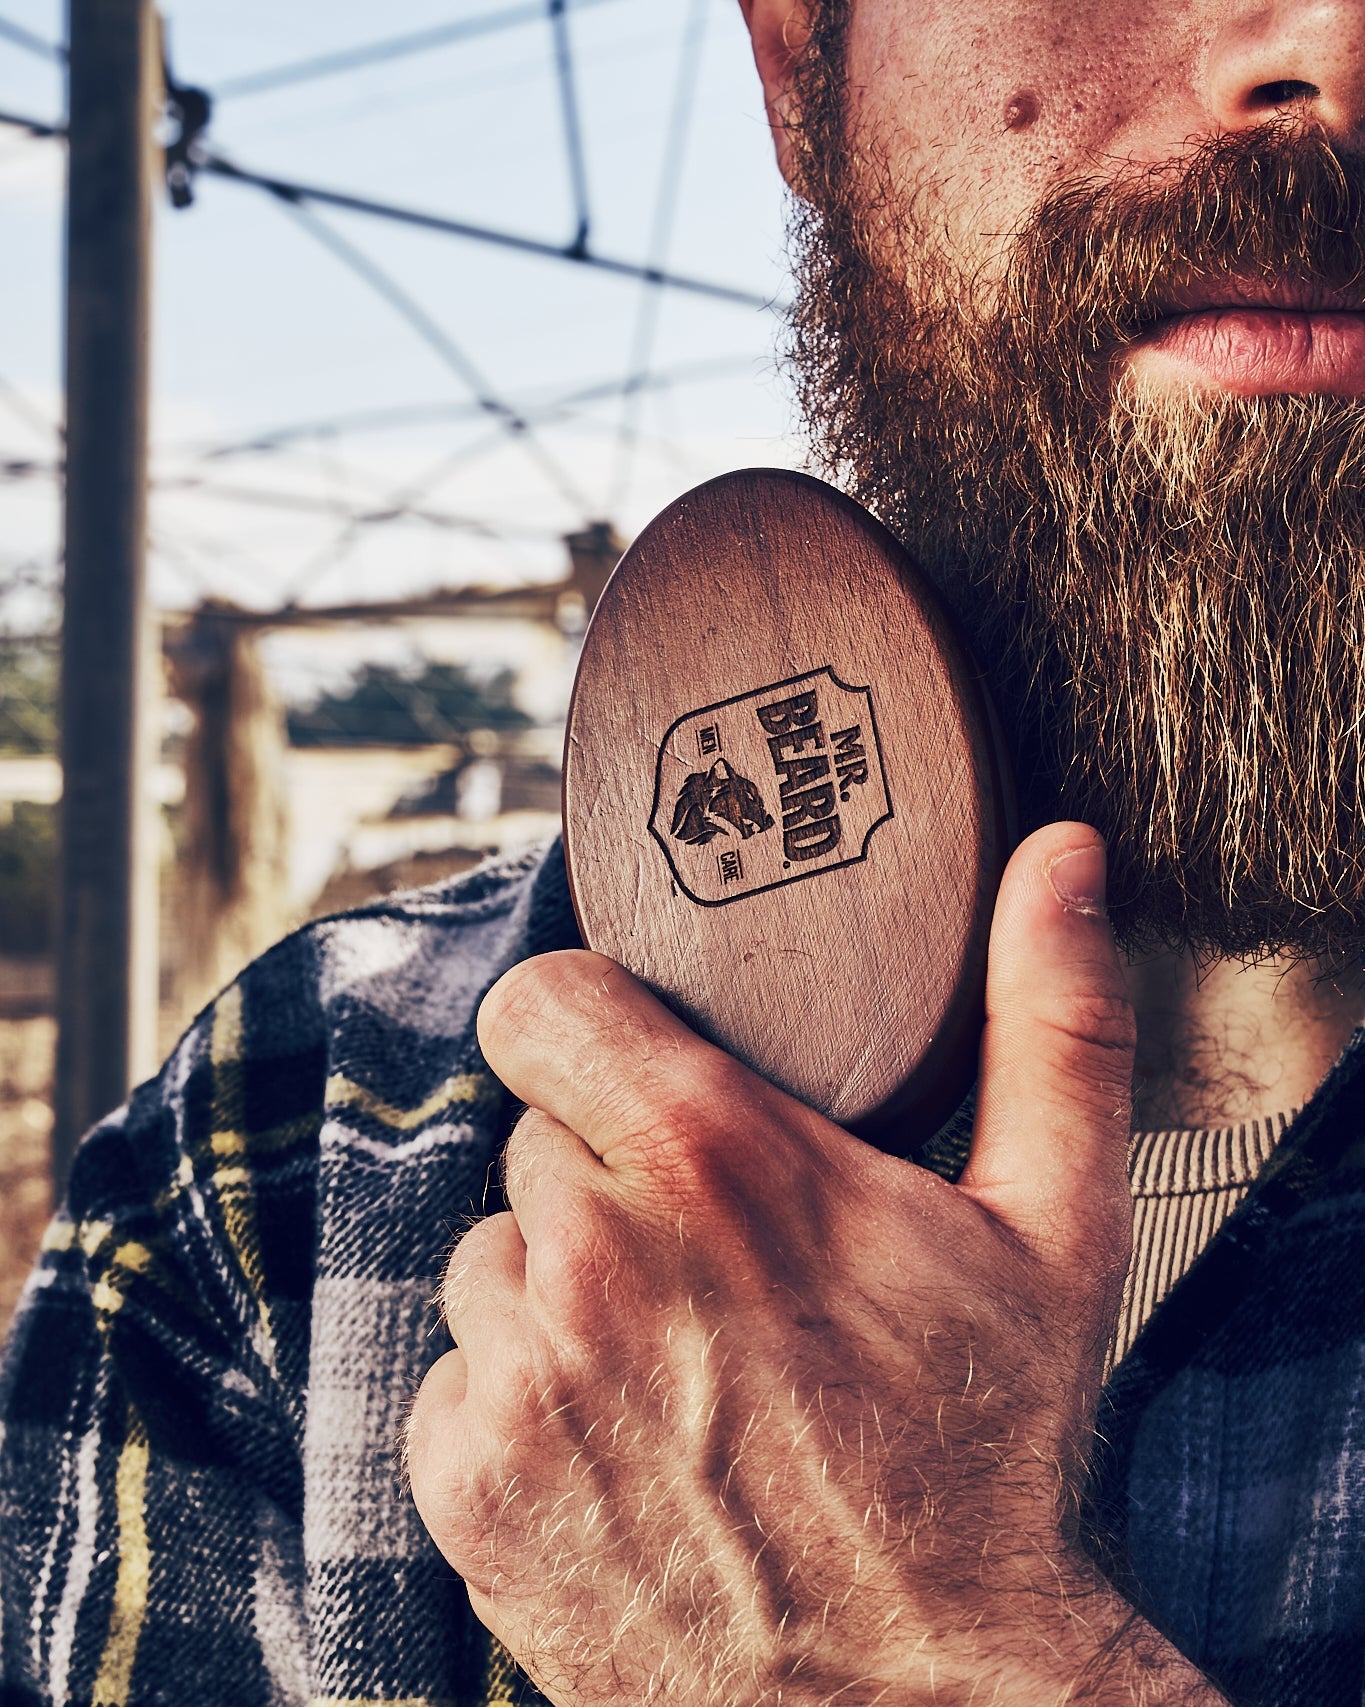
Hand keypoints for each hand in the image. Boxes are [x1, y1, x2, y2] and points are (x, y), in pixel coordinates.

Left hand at [406, 824, 1223, 1705]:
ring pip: (492, 1254)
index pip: (541, 1003)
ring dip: (561, 1286)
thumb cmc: (984, 1458)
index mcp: (713, 1161)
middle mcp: (593, 1256)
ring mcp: (518, 1376)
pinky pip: (457, 1373)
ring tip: (676, 1355)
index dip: (586, 1025)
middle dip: (608, 1174)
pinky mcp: (467, 1483)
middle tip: (714, 1252)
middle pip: (534, 1137)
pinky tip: (625, 1440)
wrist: (919, 1700)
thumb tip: (1062, 857)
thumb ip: (1052, 1018)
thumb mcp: (1055, 1225)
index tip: (636, 1066)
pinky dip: (520, 1396)